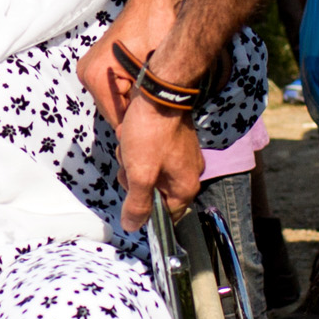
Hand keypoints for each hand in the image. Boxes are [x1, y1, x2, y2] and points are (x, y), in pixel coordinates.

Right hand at [79, 0, 179, 123]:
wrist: (156, 0)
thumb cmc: (158, 28)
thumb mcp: (154, 73)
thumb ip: (145, 105)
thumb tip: (145, 133)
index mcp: (96, 77)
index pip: (117, 121)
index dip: (140, 127)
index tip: (159, 128)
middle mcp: (87, 73)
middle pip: (113, 113)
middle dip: (136, 114)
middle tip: (161, 108)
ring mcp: (90, 68)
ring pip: (114, 102)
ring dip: (133, 103)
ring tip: (155, 94)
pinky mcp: (98, 65)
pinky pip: (114, 90)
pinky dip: (129, 92)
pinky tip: (146, 85)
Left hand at [116, 92, 204, 227]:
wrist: (159, 92)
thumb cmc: (151, 133)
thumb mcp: (139, 174)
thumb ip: (137, 204)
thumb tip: (133, 226)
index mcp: (185, 186)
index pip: (166, 217)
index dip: (145, 213)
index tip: (130, 199)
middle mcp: (188, 173)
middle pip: (153, 193)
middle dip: (134, 179)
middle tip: (130, 162)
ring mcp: (181, 156)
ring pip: (147, 172)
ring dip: (132, 160)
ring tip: (131, 143)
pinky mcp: (172, 142)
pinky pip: (149, 154)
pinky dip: (136, 146)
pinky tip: (132, 133)